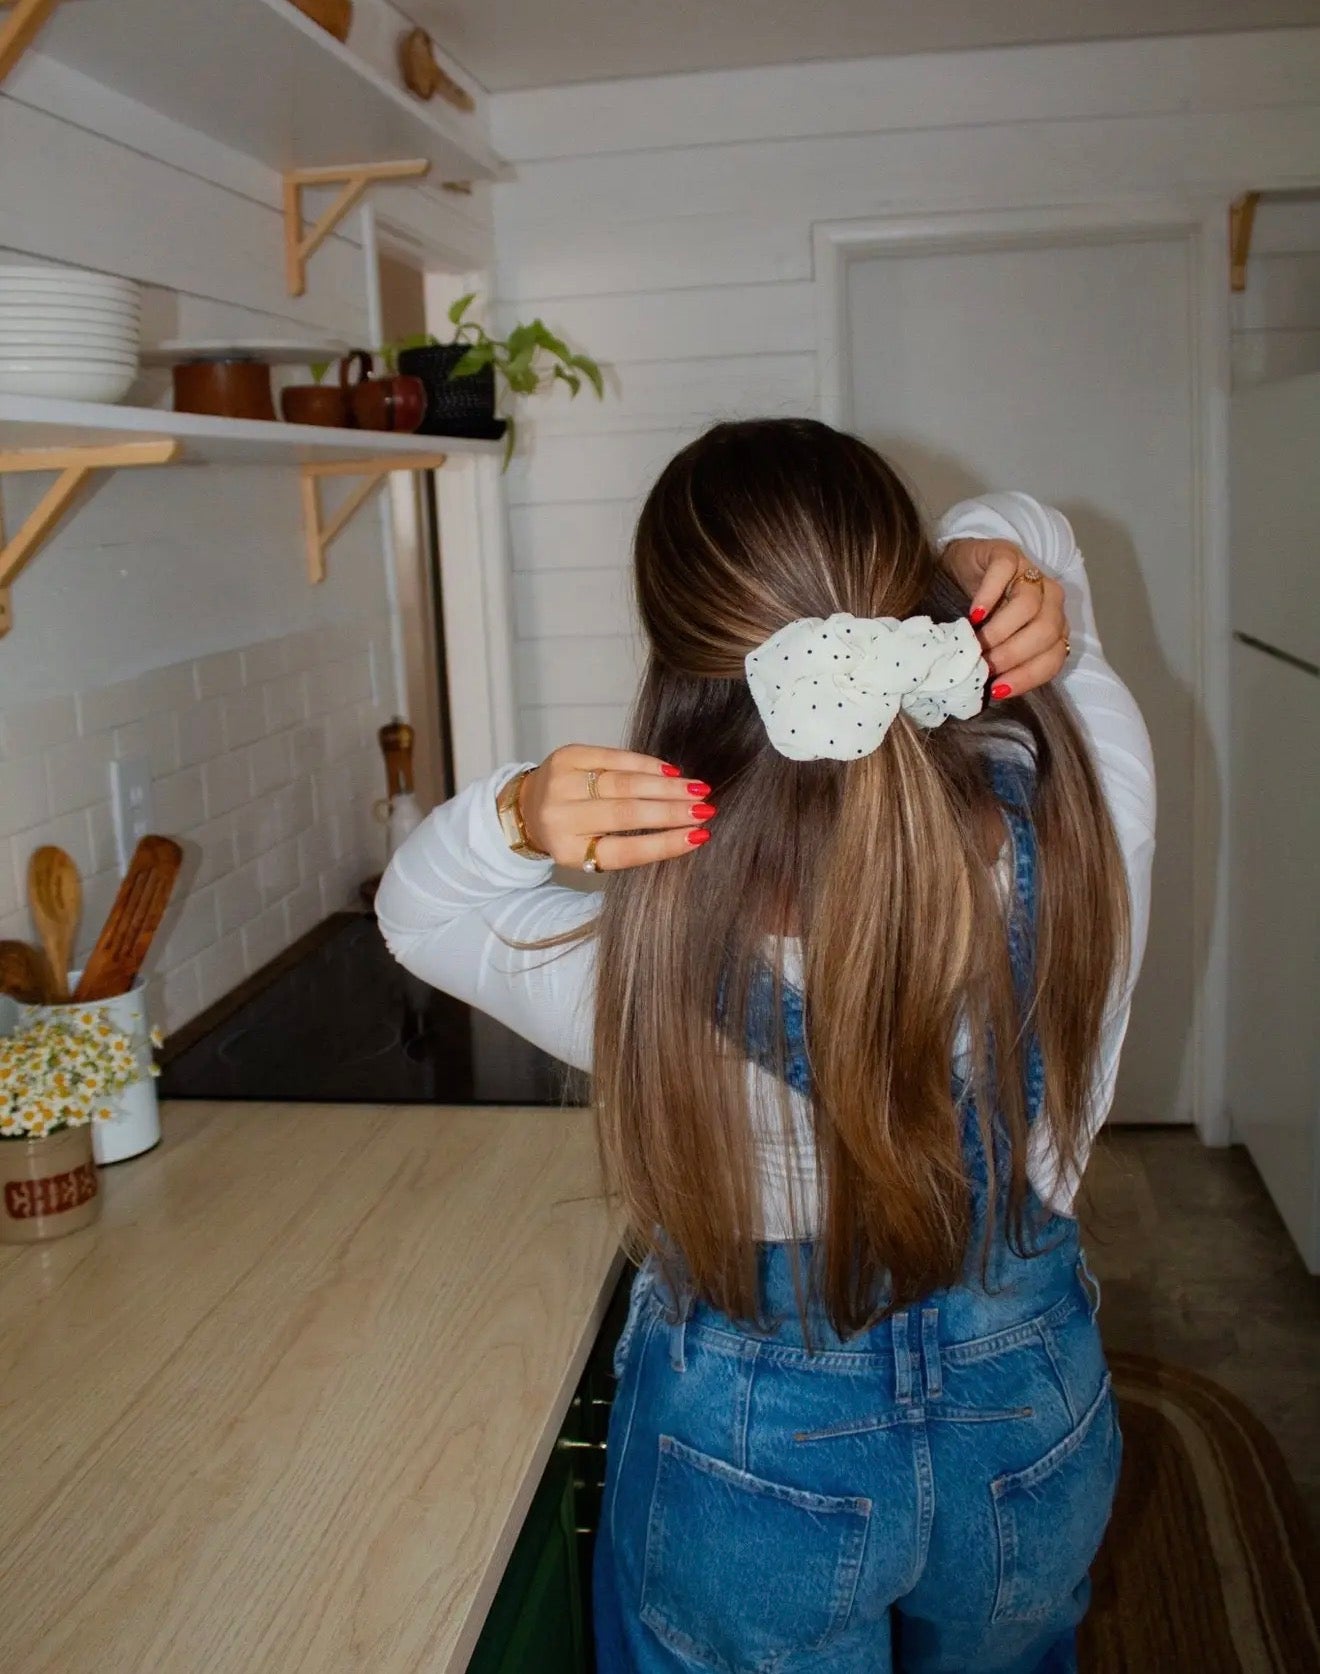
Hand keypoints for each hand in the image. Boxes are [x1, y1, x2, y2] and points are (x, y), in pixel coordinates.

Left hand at [517, 745, 714, 871]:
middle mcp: (561, 818)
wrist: (525, 807)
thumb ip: (629, 843)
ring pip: (622, 782)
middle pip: (625, 814)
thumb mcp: (592, 850)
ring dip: (665, 786)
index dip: (664, 844)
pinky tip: (671, 770)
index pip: (624, 850)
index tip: (699, 836)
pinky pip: (613, 757)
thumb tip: (688, 830)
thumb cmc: (572, 833)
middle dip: (671, 811)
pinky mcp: (567, 756)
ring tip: (697, 789)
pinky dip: (645, 764)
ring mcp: (561, 784)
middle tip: (706, 810)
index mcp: (569, 851)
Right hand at [940, 538, 1068, 699]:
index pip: (1054, 656)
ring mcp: (1031, 574)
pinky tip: (974, 614)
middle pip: (1045, 631)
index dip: (1028, 676)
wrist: (959, 571)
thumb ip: (1003, 662)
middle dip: (1014, 654)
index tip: (997, 689)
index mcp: (1053, 626)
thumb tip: (991, 692)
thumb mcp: (996, 642)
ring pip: (1029, 605)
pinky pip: (1005, 574)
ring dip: (1000, 630)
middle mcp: (1051, 600)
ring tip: (976, 643)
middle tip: (984, 665)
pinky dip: (990, 597)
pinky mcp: (1007, 554)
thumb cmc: (980, 615)